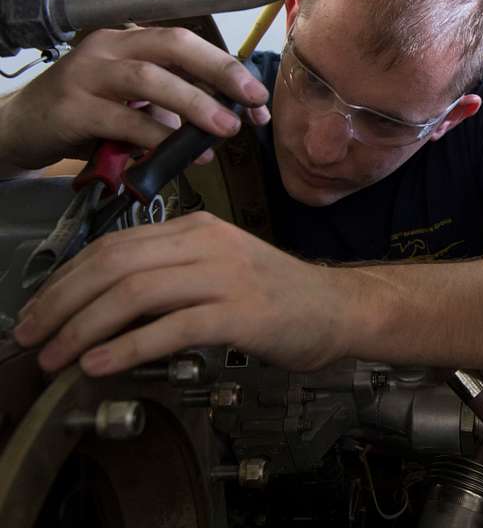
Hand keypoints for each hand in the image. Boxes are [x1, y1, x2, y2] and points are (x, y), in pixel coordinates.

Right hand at [0, 27, 270, 170]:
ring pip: (149, 79)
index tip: (258, 99)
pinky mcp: (71, 107)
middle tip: (252, 100)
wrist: (22, 128)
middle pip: (173, 46)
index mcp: (131, 39)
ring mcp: (87, 74)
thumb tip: (233, 119)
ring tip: (225, 129)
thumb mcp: (138, 103)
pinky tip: (178, 152)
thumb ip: (179, 107)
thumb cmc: (88, 113)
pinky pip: (121, 118)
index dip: (227, 69)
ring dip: (193, 104)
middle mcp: (109, 47)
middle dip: (219, 71)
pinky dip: (155, 136)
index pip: (188, 44)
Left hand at [12, 212, 351, 375]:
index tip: (40, 308)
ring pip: (134, 293)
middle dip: (61, 301)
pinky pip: (170, 328)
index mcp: (198, 229)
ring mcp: (225, 276)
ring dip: (83, 327)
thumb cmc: (279, 295)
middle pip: (114, 263)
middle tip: (31, 335)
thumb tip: (106, 303)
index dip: (66, 278)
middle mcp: (207, 244)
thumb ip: (172, 274)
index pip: (115, 244)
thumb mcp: (220, 268)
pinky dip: (127, 348)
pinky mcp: (240, 313)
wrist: (338, 309)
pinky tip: (101, 365)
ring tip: (56, 357)